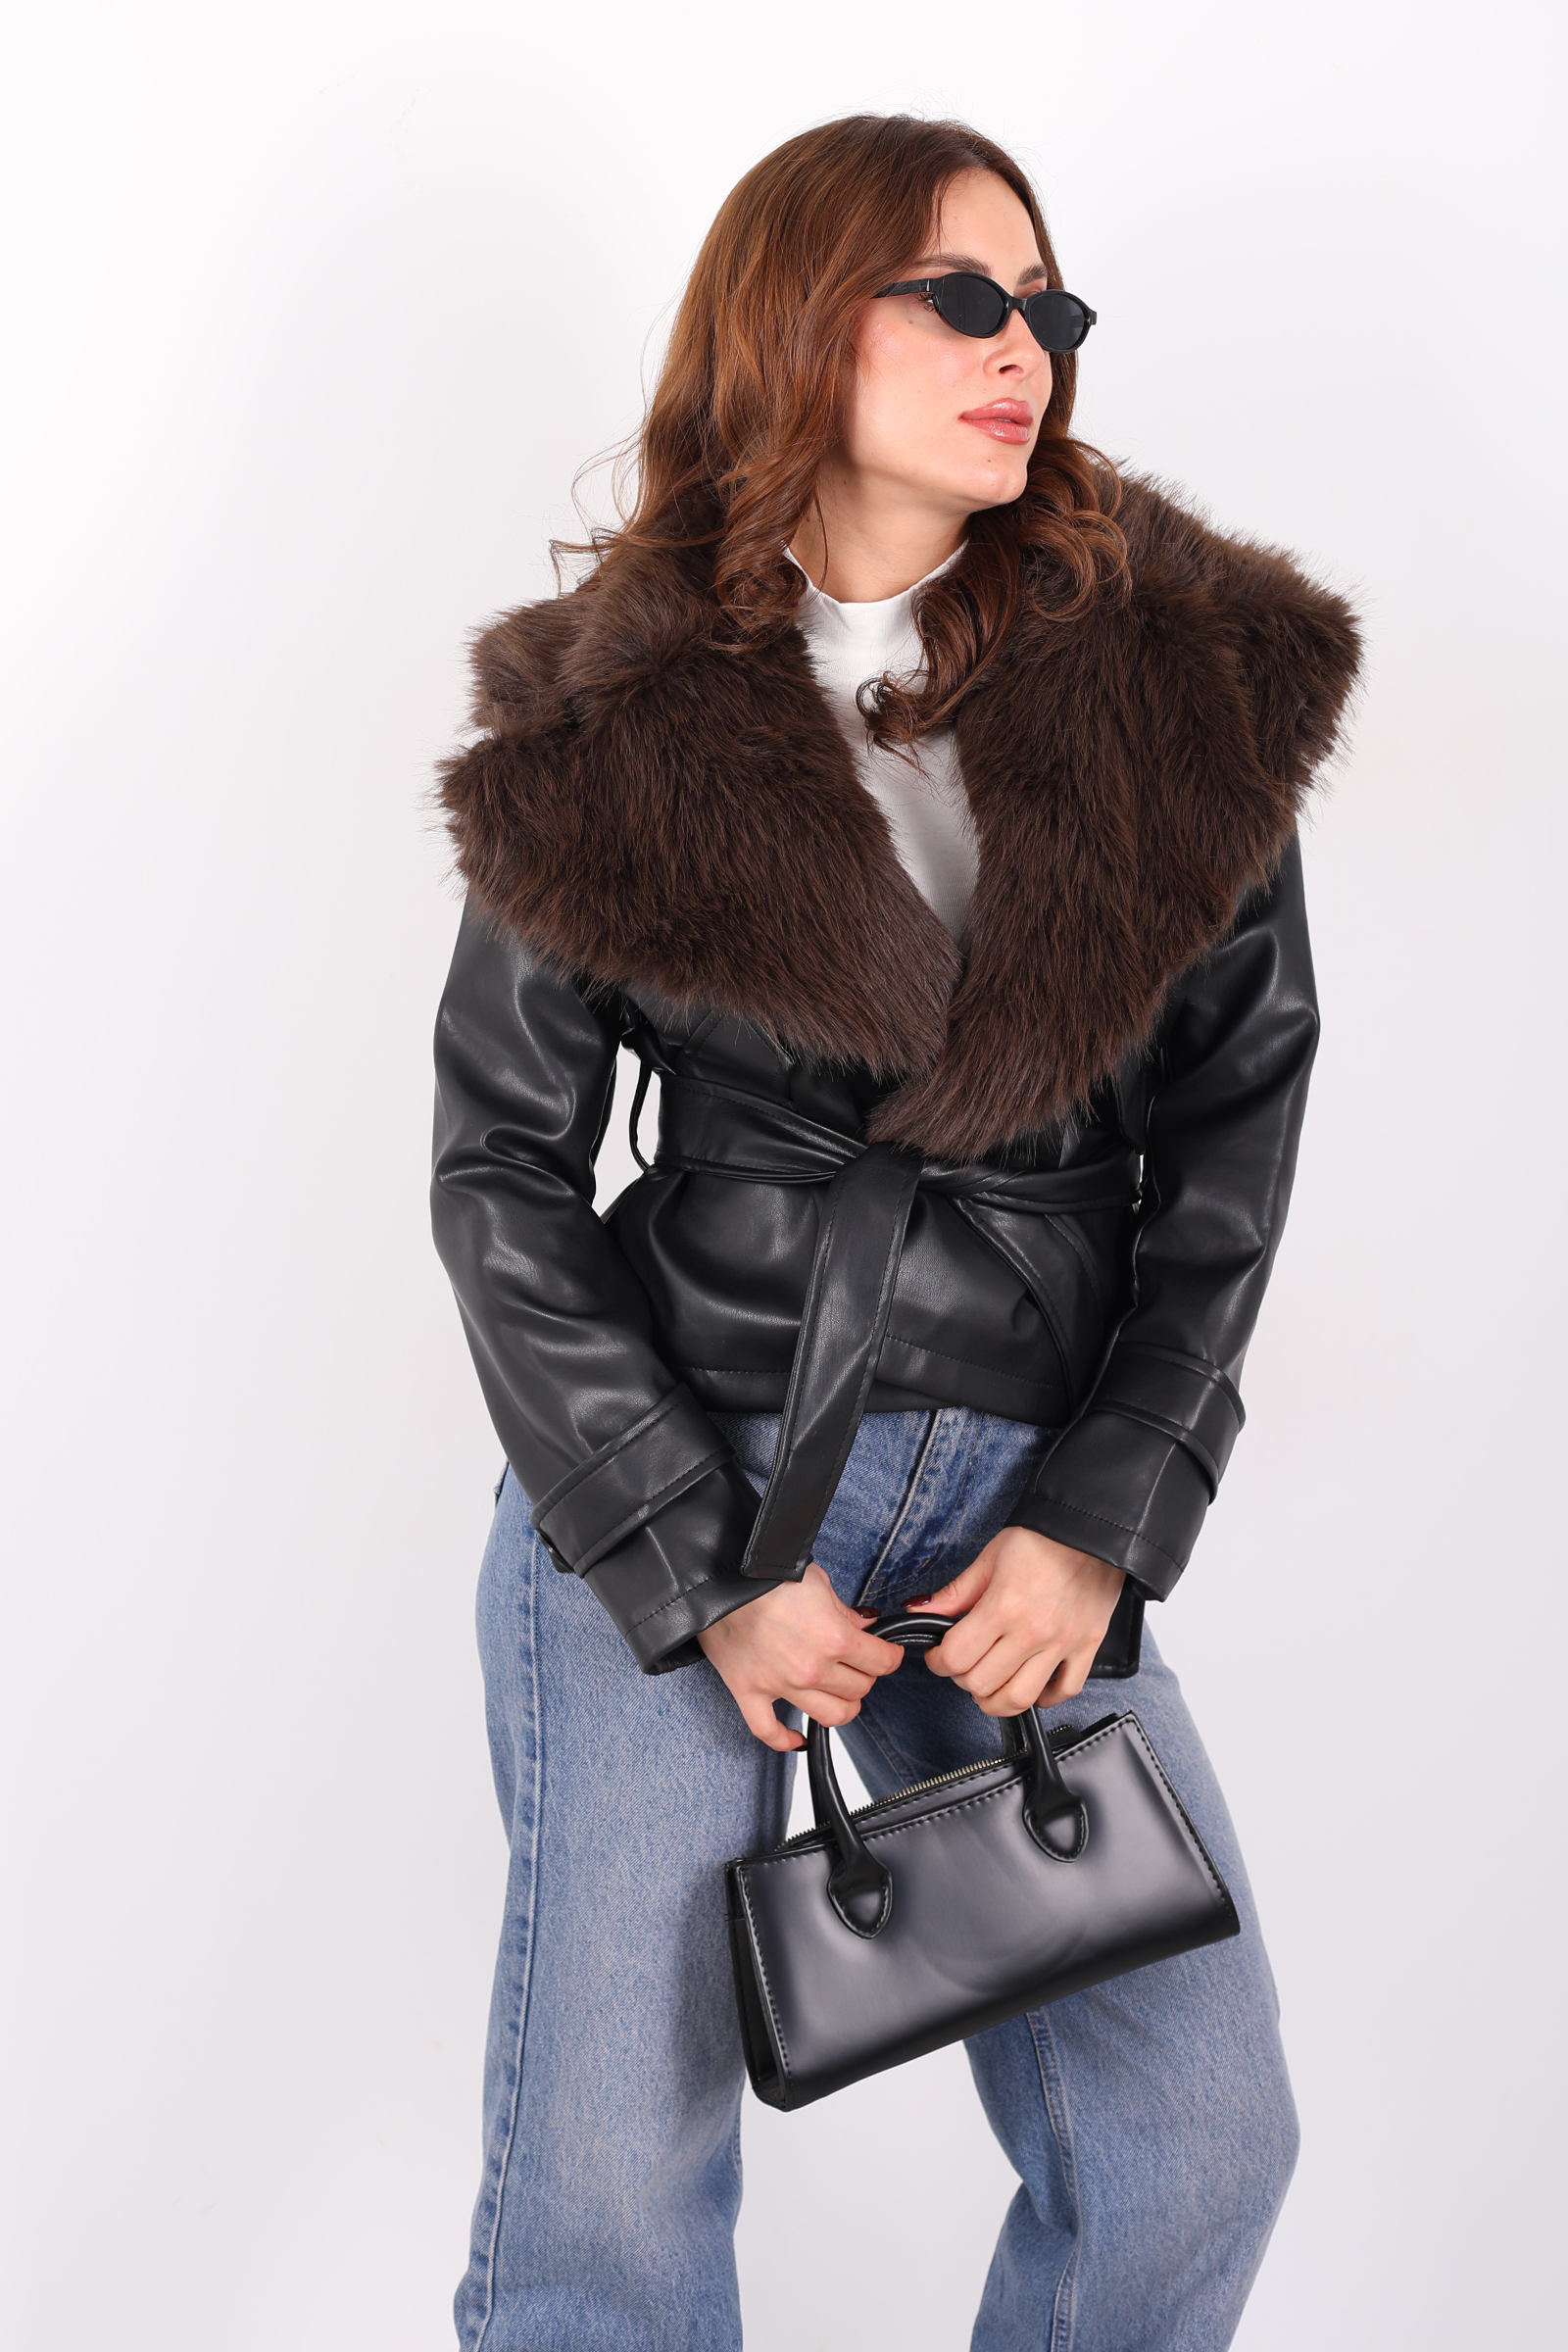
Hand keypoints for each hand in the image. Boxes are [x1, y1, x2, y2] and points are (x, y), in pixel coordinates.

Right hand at [697, 1563, 905, 1750]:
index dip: (890, 1657)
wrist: (718, 1575)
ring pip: (829, 1716)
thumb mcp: (819, 1581)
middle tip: (859, 1665)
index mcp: (834, 1638)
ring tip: (839, 1693)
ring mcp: (779, 1685)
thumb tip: (862, 1627)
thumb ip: (844, 1611)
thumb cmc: (767, 1572)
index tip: (888, 1654)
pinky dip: (786, 1741)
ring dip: (842, 1707)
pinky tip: (799, 1738)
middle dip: (865, 1677)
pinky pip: (768, 1731)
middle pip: (858, 1690)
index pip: (881, 1662)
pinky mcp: (748, 1692)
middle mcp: (811, 1669)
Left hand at [907, 1527, 1124, 1715]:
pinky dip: (1044, 1698)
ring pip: (1019, 1699)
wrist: (1094, 1529)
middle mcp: (1033, 1631)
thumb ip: (955, 1592)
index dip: (937, 1660)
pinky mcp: (1088, 1647)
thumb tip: (920, 1610)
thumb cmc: (1043, 1539)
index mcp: (1003, 1606)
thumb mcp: (990, 1558)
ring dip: (995, 1700)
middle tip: (964, 1663)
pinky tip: (1031, 1685)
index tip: (938, 1654)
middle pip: (981, 1684)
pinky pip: (1064, 1692)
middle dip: (962, 1678)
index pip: (956, 1657)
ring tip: (990, 1684)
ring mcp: (1062, 1644)